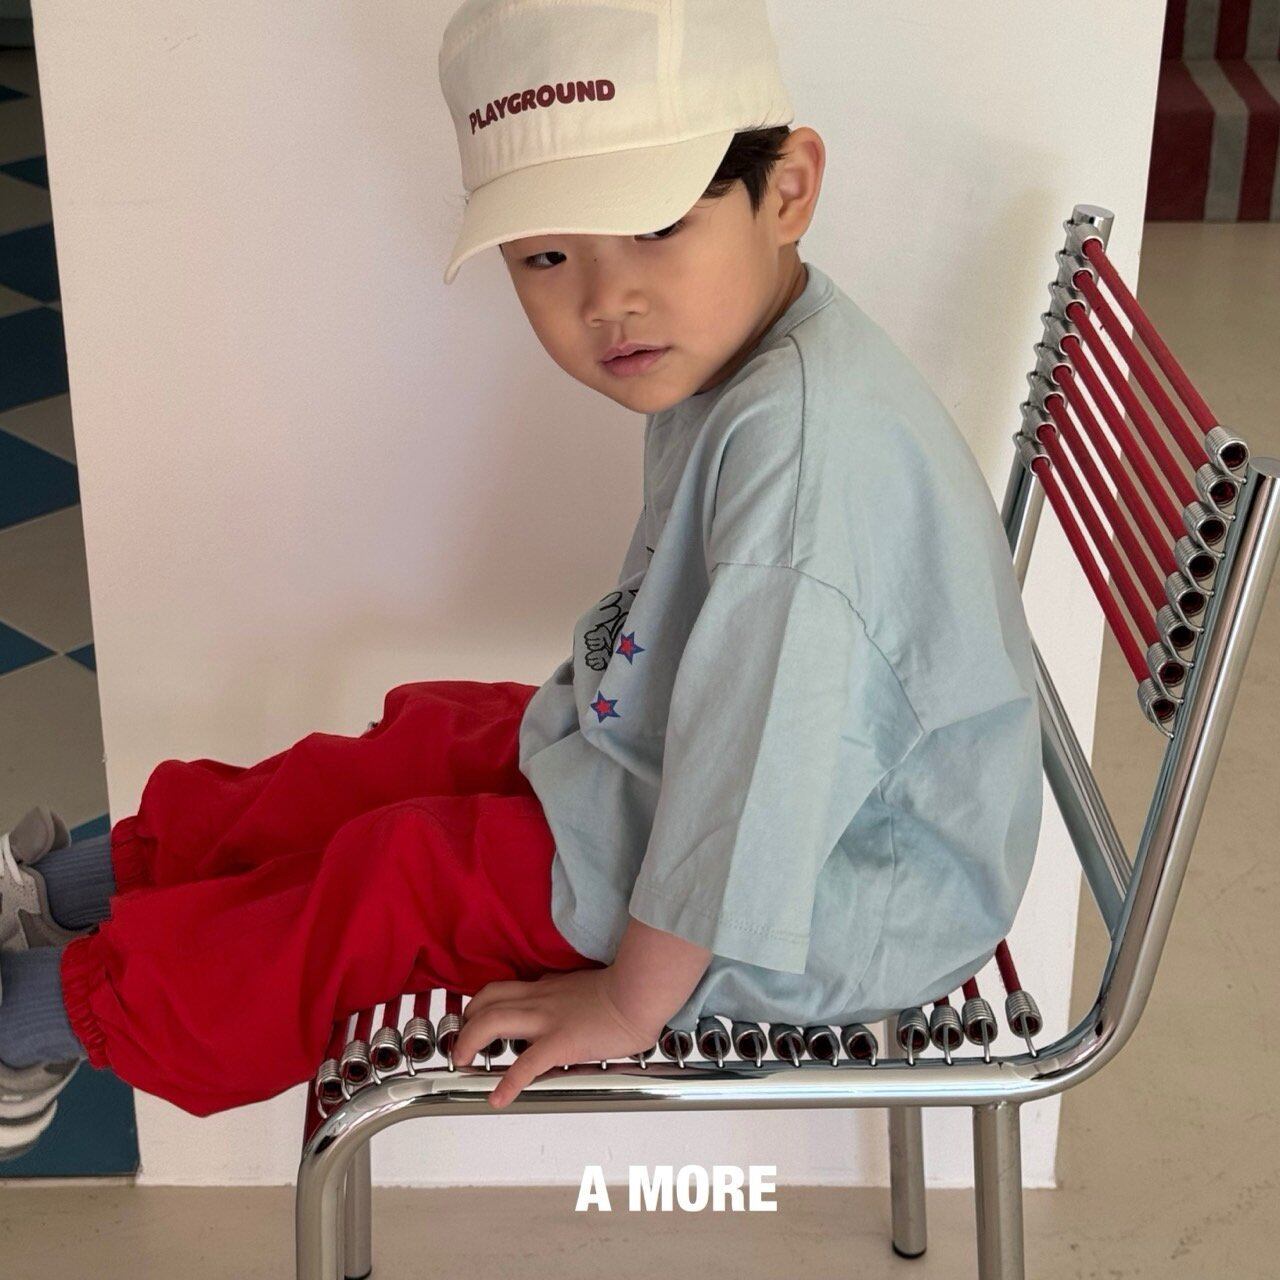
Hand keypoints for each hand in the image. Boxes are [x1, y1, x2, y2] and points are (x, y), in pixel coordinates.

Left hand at [451, 967, 662, 1109]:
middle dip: (466, 1022)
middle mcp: (539, 999)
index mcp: (545, 988)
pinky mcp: (560, 1042)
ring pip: (493, 1021)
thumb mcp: (582, 985)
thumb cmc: (623, 990)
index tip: (472, 1020)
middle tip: (460, 1044)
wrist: (639, 993)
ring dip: (470, 1042)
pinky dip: (507, 1083)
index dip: (480, 1005)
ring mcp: (547, 1020)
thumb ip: (563, 992)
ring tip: (462, 1062)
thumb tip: (555, 997)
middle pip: (487, 1001)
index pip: (502, 989)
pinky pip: (526, 1064)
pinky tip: (497, 1099)